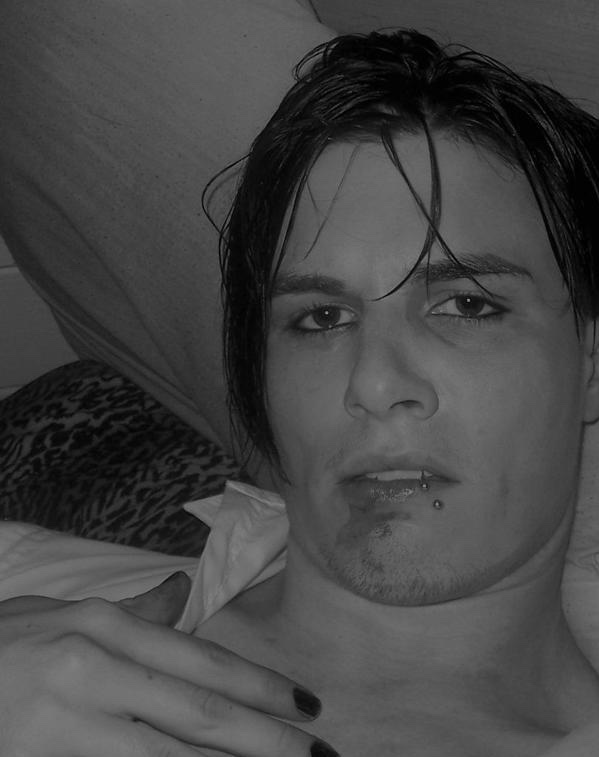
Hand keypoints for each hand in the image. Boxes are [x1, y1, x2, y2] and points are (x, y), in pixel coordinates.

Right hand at [0, 573, 332, 755]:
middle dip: (264, 740)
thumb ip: (131, 614)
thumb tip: (182, 592)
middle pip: (197, 714)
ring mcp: (66, 725)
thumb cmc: (4, 645)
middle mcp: (91, 671)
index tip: (304, 707)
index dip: (258, 686)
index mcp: (103, 628)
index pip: (199, 662)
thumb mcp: (65, 615)